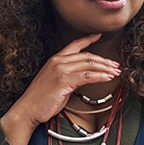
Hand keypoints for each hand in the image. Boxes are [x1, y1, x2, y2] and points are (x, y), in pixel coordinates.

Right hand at [0, 34, 120, 144]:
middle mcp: (58, 61)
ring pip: (89, 65)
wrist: (28, 109)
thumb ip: (67, 75)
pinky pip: (87, 76)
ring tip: (115, 72)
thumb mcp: (54, 81)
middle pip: (87, 56)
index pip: (74, 45)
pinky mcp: (64, 80)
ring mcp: (61, 70)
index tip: (99, 35)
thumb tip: (83, 77)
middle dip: (104, 61)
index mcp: (55, 59)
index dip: (88, 39)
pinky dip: (100, 76)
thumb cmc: (40, 99)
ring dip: (105, 68)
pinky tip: (108, 78)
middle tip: (115, 65)